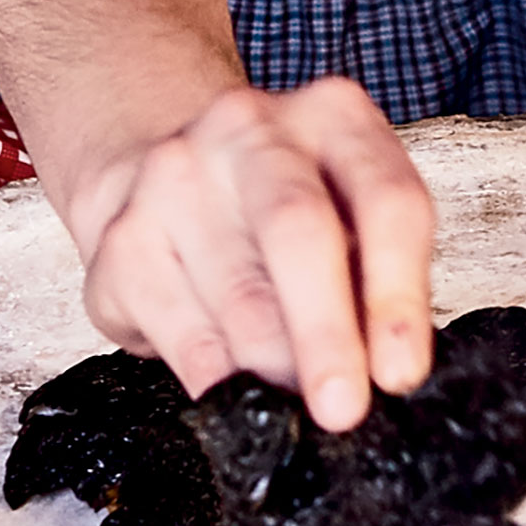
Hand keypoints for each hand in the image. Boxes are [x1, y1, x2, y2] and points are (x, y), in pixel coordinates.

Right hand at [66, 76, 434, 421]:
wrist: (158, 179)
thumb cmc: (278, 214)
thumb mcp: (346, 216)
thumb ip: (370, 277)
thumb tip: (384, 370)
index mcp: (333, 116)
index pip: (387, 200)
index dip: (399, 295)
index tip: (401, 373)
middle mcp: (251, 130)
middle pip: (299, 231)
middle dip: (326, 334)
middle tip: (342, 410)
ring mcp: (176, 175)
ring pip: (237, 294)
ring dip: (273, 368)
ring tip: (296, 407)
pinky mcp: (124, 236)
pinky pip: (179, 330)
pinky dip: (217, 379)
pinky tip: (237, 396)